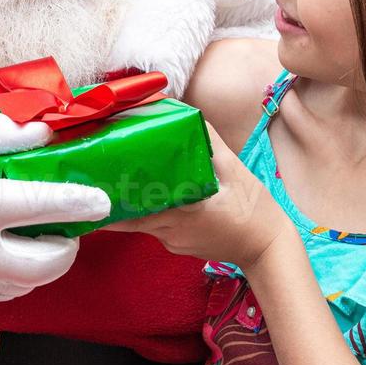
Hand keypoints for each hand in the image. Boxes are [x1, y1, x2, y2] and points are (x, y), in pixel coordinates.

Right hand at [0, 111, 111, 302]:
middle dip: (69, 245)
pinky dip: (22, 276)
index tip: (101, 201)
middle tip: (73, 224)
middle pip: (44, 264)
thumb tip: (46, 136)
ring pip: (27, 284)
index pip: (39, 206)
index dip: (77, 203)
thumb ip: (2, 131)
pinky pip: (5, 293)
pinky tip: (17, 250)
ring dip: (47, 263)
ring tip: (46, 235)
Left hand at [104, 123, 286, 267]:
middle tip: (98, 182)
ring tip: (118, 184)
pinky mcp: (179, 246)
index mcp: (180, 213)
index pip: (135, 213)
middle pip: (132, 218)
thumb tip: (188, 115)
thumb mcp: (233, 169)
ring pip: (144, 223)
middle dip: (116, 201)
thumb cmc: (253, 209)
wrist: (269, 249)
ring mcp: (173, 242)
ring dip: (134, 206)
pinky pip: (158, 229)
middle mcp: (171, 232)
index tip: (96, 189)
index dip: (113, 203)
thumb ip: (208, 142)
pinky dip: (153, 213)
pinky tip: (155, 198)